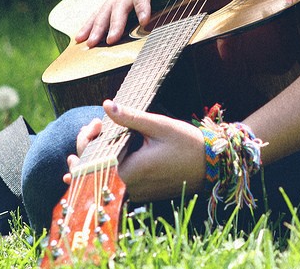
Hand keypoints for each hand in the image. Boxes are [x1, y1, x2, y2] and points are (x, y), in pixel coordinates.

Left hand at [67, 100, 205, 201]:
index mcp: (130, 171)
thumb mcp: (160, 126)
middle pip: (96, 170)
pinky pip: (117, 182)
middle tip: (95, 125)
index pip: (94, 159)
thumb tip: (107, 105)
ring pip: (106, 177)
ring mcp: (135, 194)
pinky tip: (103, 156)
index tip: (96, 122)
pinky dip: (109, 167)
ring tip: (93, 137)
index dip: (88, 139)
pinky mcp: (142, 194)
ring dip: (97, 157)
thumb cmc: (187, 144)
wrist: (211, 165)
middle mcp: (130, 188)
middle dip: (89, 146)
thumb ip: (131, 117)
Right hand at [75, 0, 201, 47]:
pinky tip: (80, 37)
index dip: (143, 5)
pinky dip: (91, 22)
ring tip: (86, 43)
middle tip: (109, 40)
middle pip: (119, 3)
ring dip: (96, 25)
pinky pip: (102, 8)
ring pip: (105, 7)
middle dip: (113, 22)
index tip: (144, 20)